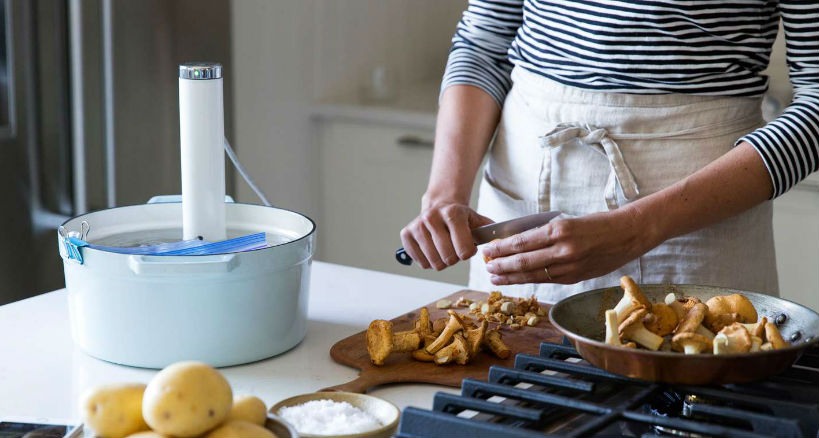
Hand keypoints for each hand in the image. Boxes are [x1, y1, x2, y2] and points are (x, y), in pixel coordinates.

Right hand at [400, 203, 493, 269]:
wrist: (439, 205)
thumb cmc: (461, 218)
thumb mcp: (477, 221)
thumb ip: (491, 233)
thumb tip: (501, 244)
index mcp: (452, 214)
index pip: (464, 251)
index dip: (468, 253)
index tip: (467, 246)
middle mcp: (432, 218)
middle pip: (448, 259)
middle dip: (454, 258)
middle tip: (454, 248)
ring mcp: (417, 226)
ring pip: (434, 263)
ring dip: (441, 261)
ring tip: (443, 248)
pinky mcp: (406, 234)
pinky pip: (421, 263)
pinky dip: (428, 261)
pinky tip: (432, 249)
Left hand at [482, 207, 654, 283]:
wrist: (628, 234)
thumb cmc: (598, 224)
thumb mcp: (569, 221)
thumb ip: (547, 234)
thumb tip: (518, 243)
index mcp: (560, 229)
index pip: (522, 242)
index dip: (502, 249)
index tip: (488, 250)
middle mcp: (563, 249)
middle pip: (523, 260)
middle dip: (501, 265)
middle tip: (485, 266)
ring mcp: (569, 266)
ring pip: (532, 274)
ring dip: (511, 276)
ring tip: (495, 277)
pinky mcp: (575, 277)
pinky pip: (546, 279)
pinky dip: (529, 280)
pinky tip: (517, 280)